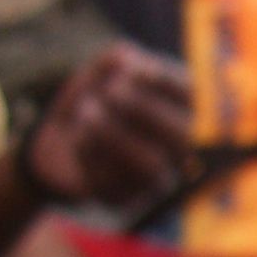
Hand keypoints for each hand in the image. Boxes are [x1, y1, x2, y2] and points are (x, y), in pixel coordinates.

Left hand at [24, 42, 191, 206]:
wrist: (60, 141)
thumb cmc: (92, 100)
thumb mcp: (99, 75)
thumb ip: (112, 63)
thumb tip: (126, 57)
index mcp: (187, 114)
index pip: (197, 102)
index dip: (171, 86)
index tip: (138, 69)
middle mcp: (181, 152)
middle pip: (183, 139)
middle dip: (146, 111)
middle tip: (113, 92)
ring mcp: (155, 180)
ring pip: (151, 165)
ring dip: (116, 135)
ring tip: (87, 111)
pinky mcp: (125, 199)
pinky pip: (114, 181)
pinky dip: (93, 153)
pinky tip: (79, 135)